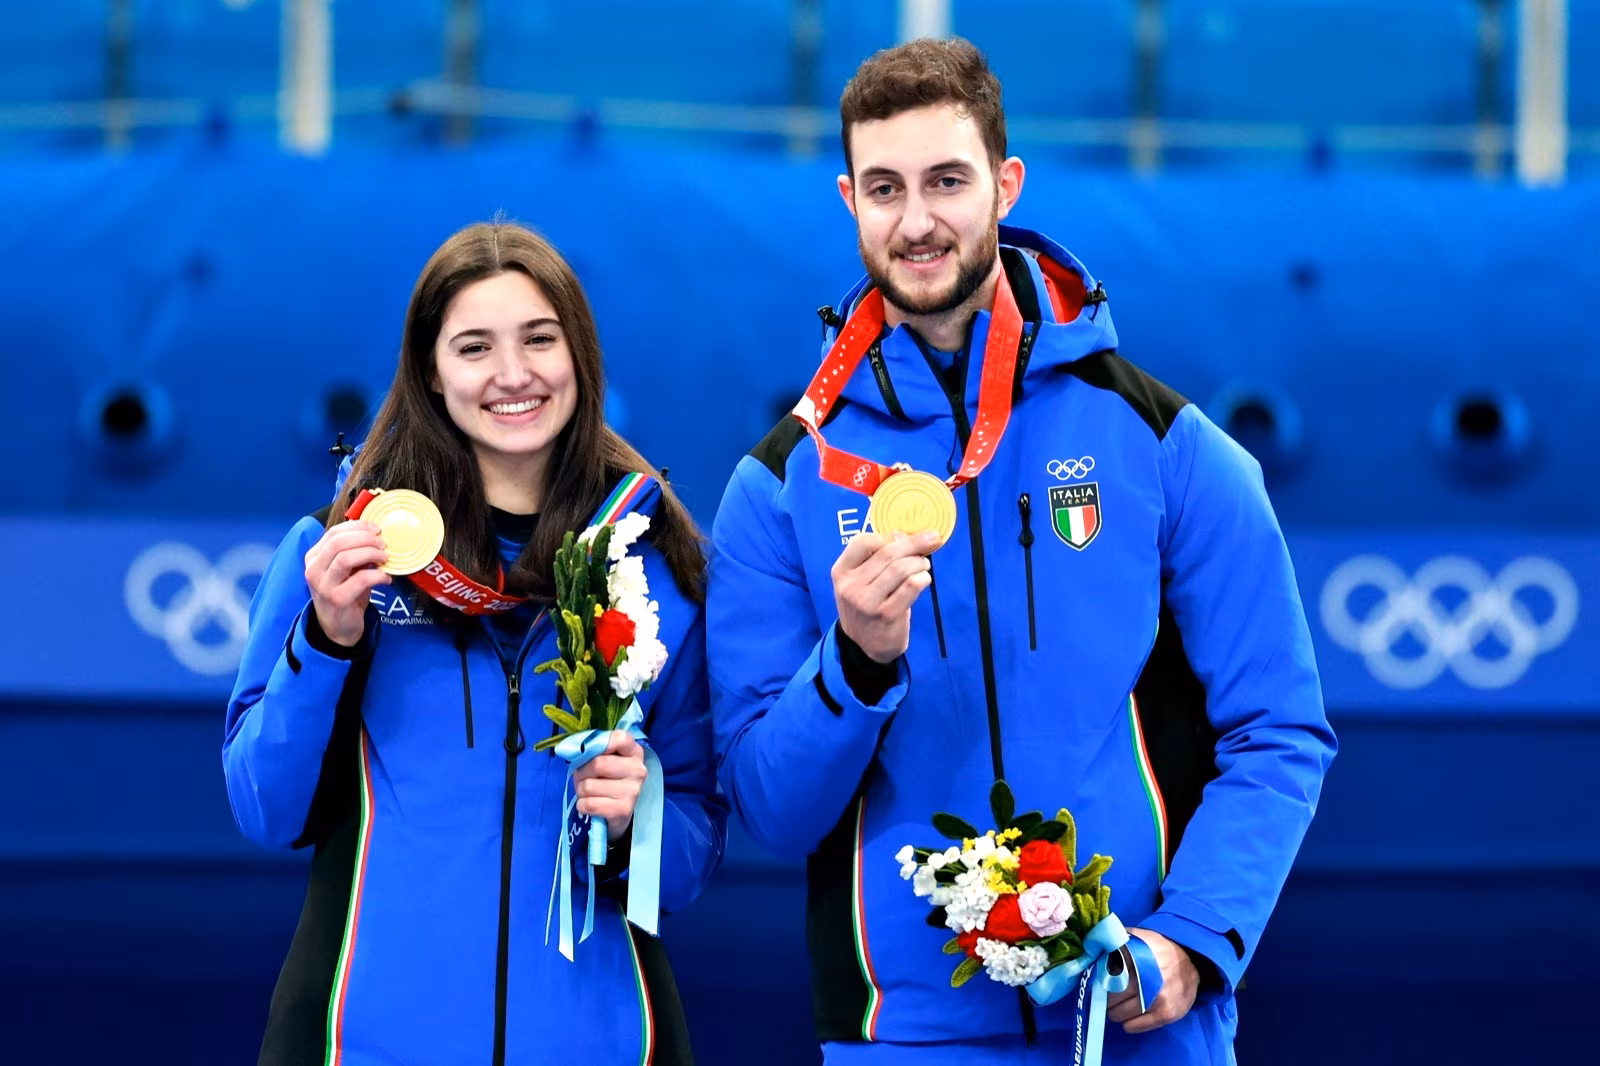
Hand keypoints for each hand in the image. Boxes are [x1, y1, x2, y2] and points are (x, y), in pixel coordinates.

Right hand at [303, 520, 389, 646]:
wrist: (337, 627)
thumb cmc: (344, 593)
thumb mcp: (345, 570)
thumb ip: (353, 552)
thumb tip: (376, 535)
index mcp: (314, 557)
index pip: (333, 533)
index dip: (357, 527)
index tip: (376, 529)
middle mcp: (314, 570)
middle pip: (339, 543)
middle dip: (365, 539)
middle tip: (383, 544)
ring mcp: (324, 586)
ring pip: (346, 558)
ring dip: (371, 554)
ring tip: (385, 558)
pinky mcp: (337, 600)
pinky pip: (360, 580)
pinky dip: (377, 575)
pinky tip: (386, 578)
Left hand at [573, 732, 647, 841]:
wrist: (618, 812)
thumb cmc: (607, 779)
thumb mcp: (605, 759)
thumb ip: (594, 749)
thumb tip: (572, 749)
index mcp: (634, 752)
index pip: (620, 738)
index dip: (599, 743)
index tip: (591, 752)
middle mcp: (638, 770)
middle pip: (598, 764)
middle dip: (581, 772)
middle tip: (583, 777)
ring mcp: (633, 791)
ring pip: (589, 786)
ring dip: (580, 790)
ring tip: (588, 792)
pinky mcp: (623, 810)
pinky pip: (588, 804)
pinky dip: (582, 805)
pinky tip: (590, 804)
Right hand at [831, 530, 940, 662]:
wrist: (863, 647)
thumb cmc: (865, 607)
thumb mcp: (857, 583)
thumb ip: (874, 560)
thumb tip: (904, 536)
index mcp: (841, 572)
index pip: (862, 541)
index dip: (887, 536)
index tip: (903, 537)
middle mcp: (851, 586)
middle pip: (887, 553)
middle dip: (914, 542)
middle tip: (931, 538)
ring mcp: (868, 602)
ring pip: (900, 568)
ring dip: (919, 562)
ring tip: (924, 564)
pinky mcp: (888, 614)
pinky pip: (911, 586)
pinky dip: (922, 578)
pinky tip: (924, 579)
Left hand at [1105, 928, 1201, 1034]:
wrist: (1192, 961)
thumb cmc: (1159, 949)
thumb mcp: (1139, 937)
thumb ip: (1116, 940)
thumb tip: (1095, 943)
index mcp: (1135, 958)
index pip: (1104, 974)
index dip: (1098, 979)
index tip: (1098, 981)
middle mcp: (1145, 979)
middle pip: (1110, 996)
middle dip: (1105, 997)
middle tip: (1108, 995)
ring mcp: (1156, 999)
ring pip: (1119, 1014)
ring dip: (1115, 1011)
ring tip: (1119, 1006)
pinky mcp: (1166, 1014)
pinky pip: (1133, 1026)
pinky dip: (1127, 1023)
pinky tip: (1130, 1016)